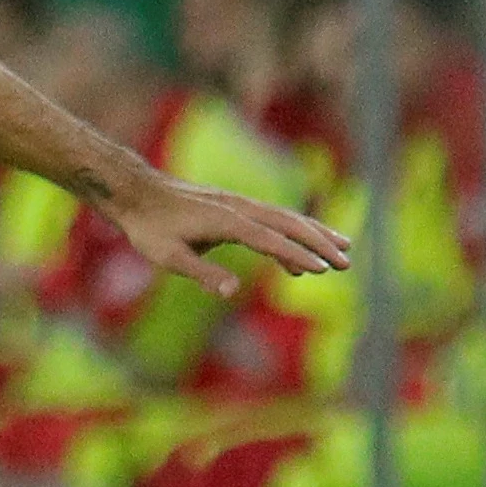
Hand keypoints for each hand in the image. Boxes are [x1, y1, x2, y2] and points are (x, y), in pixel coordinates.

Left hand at [99, 171, 349, 299]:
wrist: (138, 194)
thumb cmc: (150, 228)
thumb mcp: (169, 257)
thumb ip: (202, 273)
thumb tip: (231, 292)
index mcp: (227, 222)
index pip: (271, 240)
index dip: (298, 255)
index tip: (323, 269)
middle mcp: (240, 209)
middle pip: (289, 224)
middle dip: (320, 242)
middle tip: (347, 262)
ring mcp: (239, 205)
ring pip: (286, 219)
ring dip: (314, 234)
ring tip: (343, 251)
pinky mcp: (235, 207)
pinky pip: (271, 221)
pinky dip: (291, 236)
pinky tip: (296, 259)